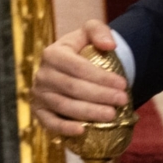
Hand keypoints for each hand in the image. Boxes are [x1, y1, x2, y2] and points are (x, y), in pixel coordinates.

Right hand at [30, 19, 128, 136]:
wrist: (69, 68)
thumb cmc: (82, 49)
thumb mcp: (89, 32)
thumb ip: (99, 31)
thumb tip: (109, 45)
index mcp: (52, 53)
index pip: (78, 67)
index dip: (102, 77)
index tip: (123, 84)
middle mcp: (42, 74)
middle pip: (73, 88)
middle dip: (100, 95)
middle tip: (122, 101)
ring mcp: (39, 94)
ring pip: (64, 106)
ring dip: (89, 112)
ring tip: (111, 115)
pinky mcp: (39, 111)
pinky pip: (50, 122)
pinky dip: (64, 128)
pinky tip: (82, 131)